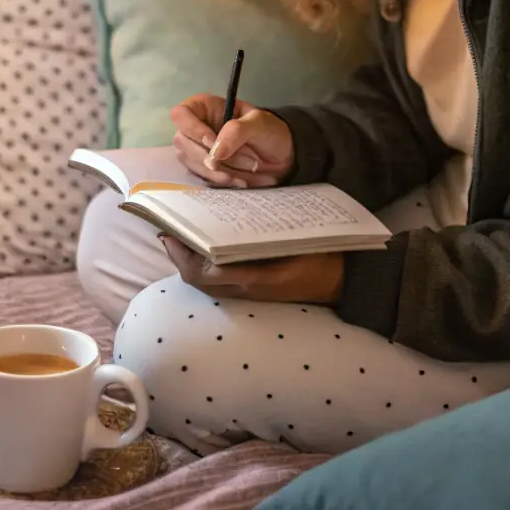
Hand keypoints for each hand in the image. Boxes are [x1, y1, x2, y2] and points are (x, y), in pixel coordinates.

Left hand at [160, 236, 344, 304]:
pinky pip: (219, 285)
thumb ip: (261, 235)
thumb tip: (227, 214)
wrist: (341, 282)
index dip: (183, 255)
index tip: (171, 233)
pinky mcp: (253, 292)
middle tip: (169, 233)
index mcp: (254, 277)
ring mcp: (249, 295)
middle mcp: (246, 290)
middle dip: (179, 258)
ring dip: (189, 263)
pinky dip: (205, 269)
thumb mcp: (293, 239)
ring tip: (181, 239)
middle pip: (198, 280)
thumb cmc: (319, 255)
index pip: (204, 273)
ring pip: (206, 285)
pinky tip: (203, 252)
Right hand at [170, 94, 294, 187]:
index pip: (180, 115)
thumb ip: (236, 132)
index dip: (193, 129)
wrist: (281, 156)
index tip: (212, 143)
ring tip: (247, 169)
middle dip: (210, 155)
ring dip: (219, 170)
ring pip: (191, 162)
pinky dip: (222, 180)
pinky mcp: (204, 169)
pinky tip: (241, 180)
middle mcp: (195, 128)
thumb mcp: (259, 123)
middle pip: (182, 142)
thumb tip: (215, 153)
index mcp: (204, 107)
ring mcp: (197, 150)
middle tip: (241, 159)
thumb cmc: (269, 130)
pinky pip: (203, 177)